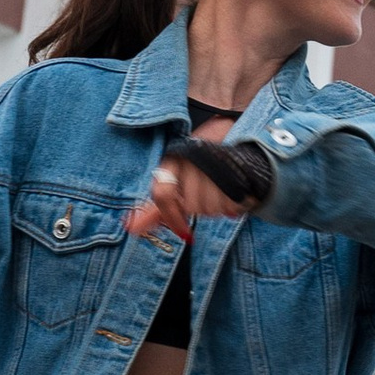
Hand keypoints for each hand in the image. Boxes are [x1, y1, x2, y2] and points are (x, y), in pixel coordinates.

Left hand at [126, 135, 270, 242]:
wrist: (243, 141)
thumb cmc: (206, 167)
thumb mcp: (179, 183)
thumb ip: (156, 208)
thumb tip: (131, 229)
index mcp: (173, 159)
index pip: (162, 194)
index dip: (172, 218)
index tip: (184, 233)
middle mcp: (190, 158)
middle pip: (191, 206)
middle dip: (203, 208)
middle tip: (213, 196)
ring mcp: (213, 163)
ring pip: (210, 208)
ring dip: (220, 208)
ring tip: (226, 191)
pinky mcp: (235, 170)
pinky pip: (230, 205)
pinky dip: (234, 206)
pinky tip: (237, 193)